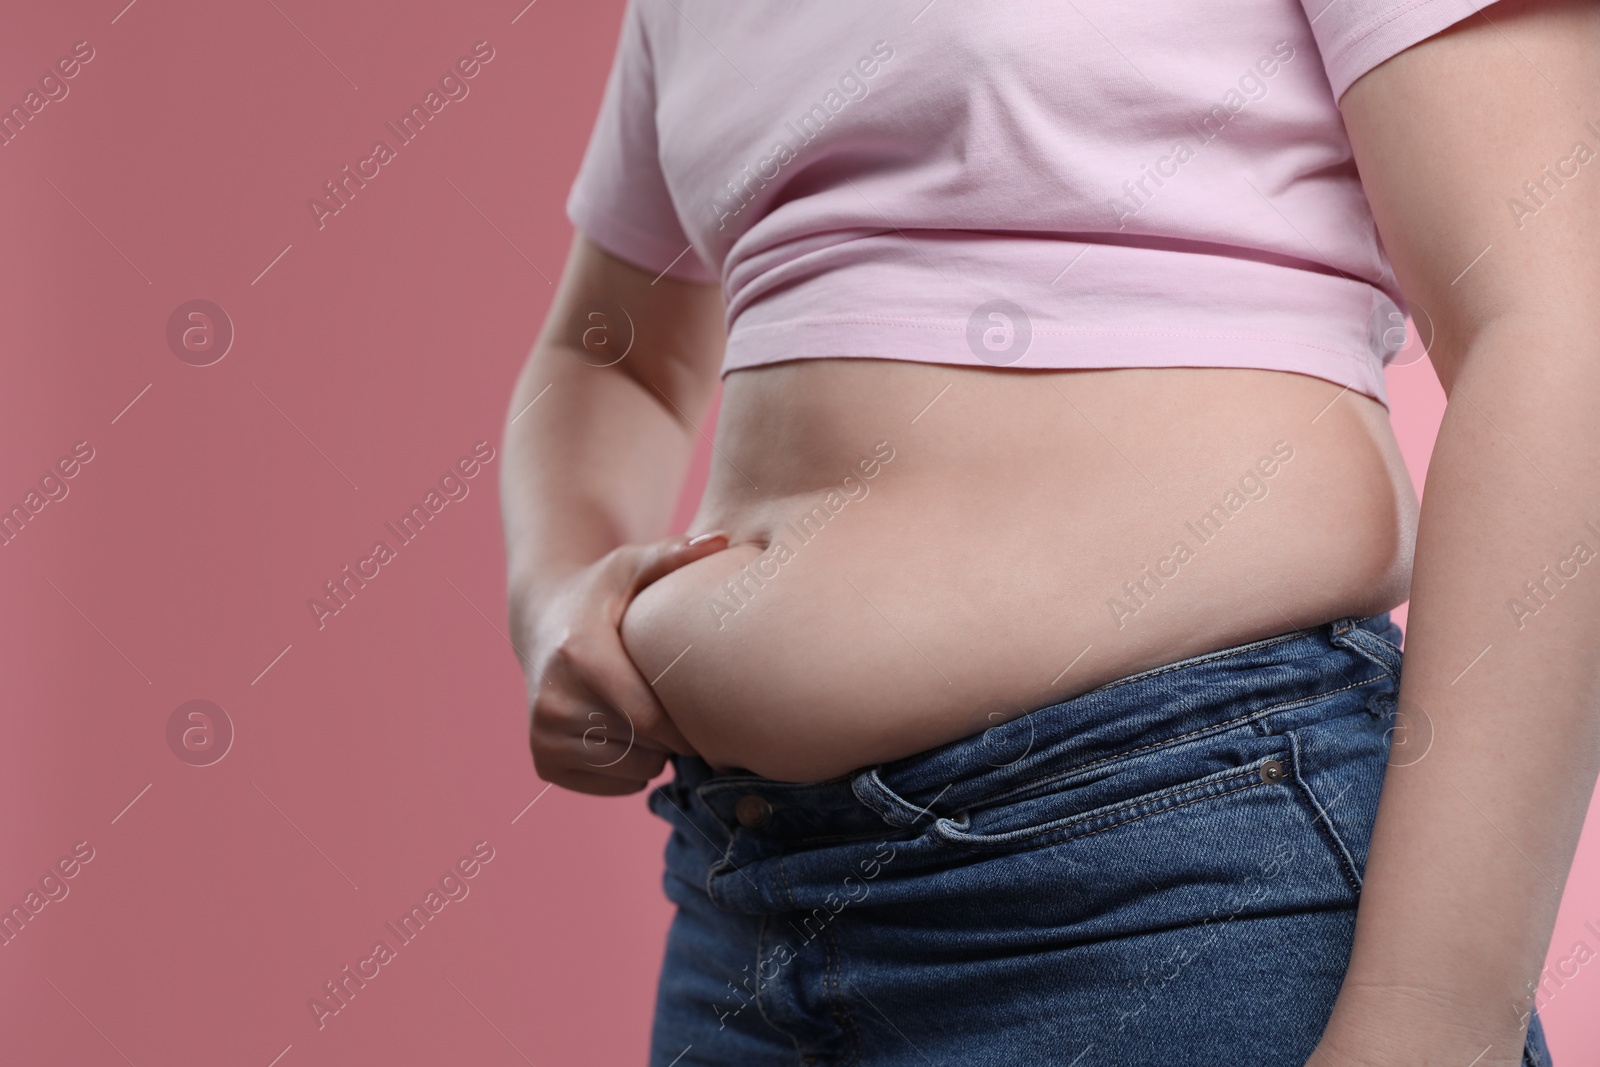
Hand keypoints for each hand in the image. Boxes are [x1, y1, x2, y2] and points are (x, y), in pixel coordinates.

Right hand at [510, 531, 728, 794]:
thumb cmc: (604, 592)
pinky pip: (613, 783)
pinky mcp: (542, 759)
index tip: (713, 710)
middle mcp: (552, 699)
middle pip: (645, 745)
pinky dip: (632, 766)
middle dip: (675, 734)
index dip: (689, 725)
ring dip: (656, 751)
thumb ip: (675, 553)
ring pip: (633, 769)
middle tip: (678, 703)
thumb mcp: (633, 565)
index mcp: (580, 655)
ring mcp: (542, 733)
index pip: (651, 718)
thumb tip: (719, 540)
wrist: (543, 620)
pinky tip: (626, 729)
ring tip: (649, 712)